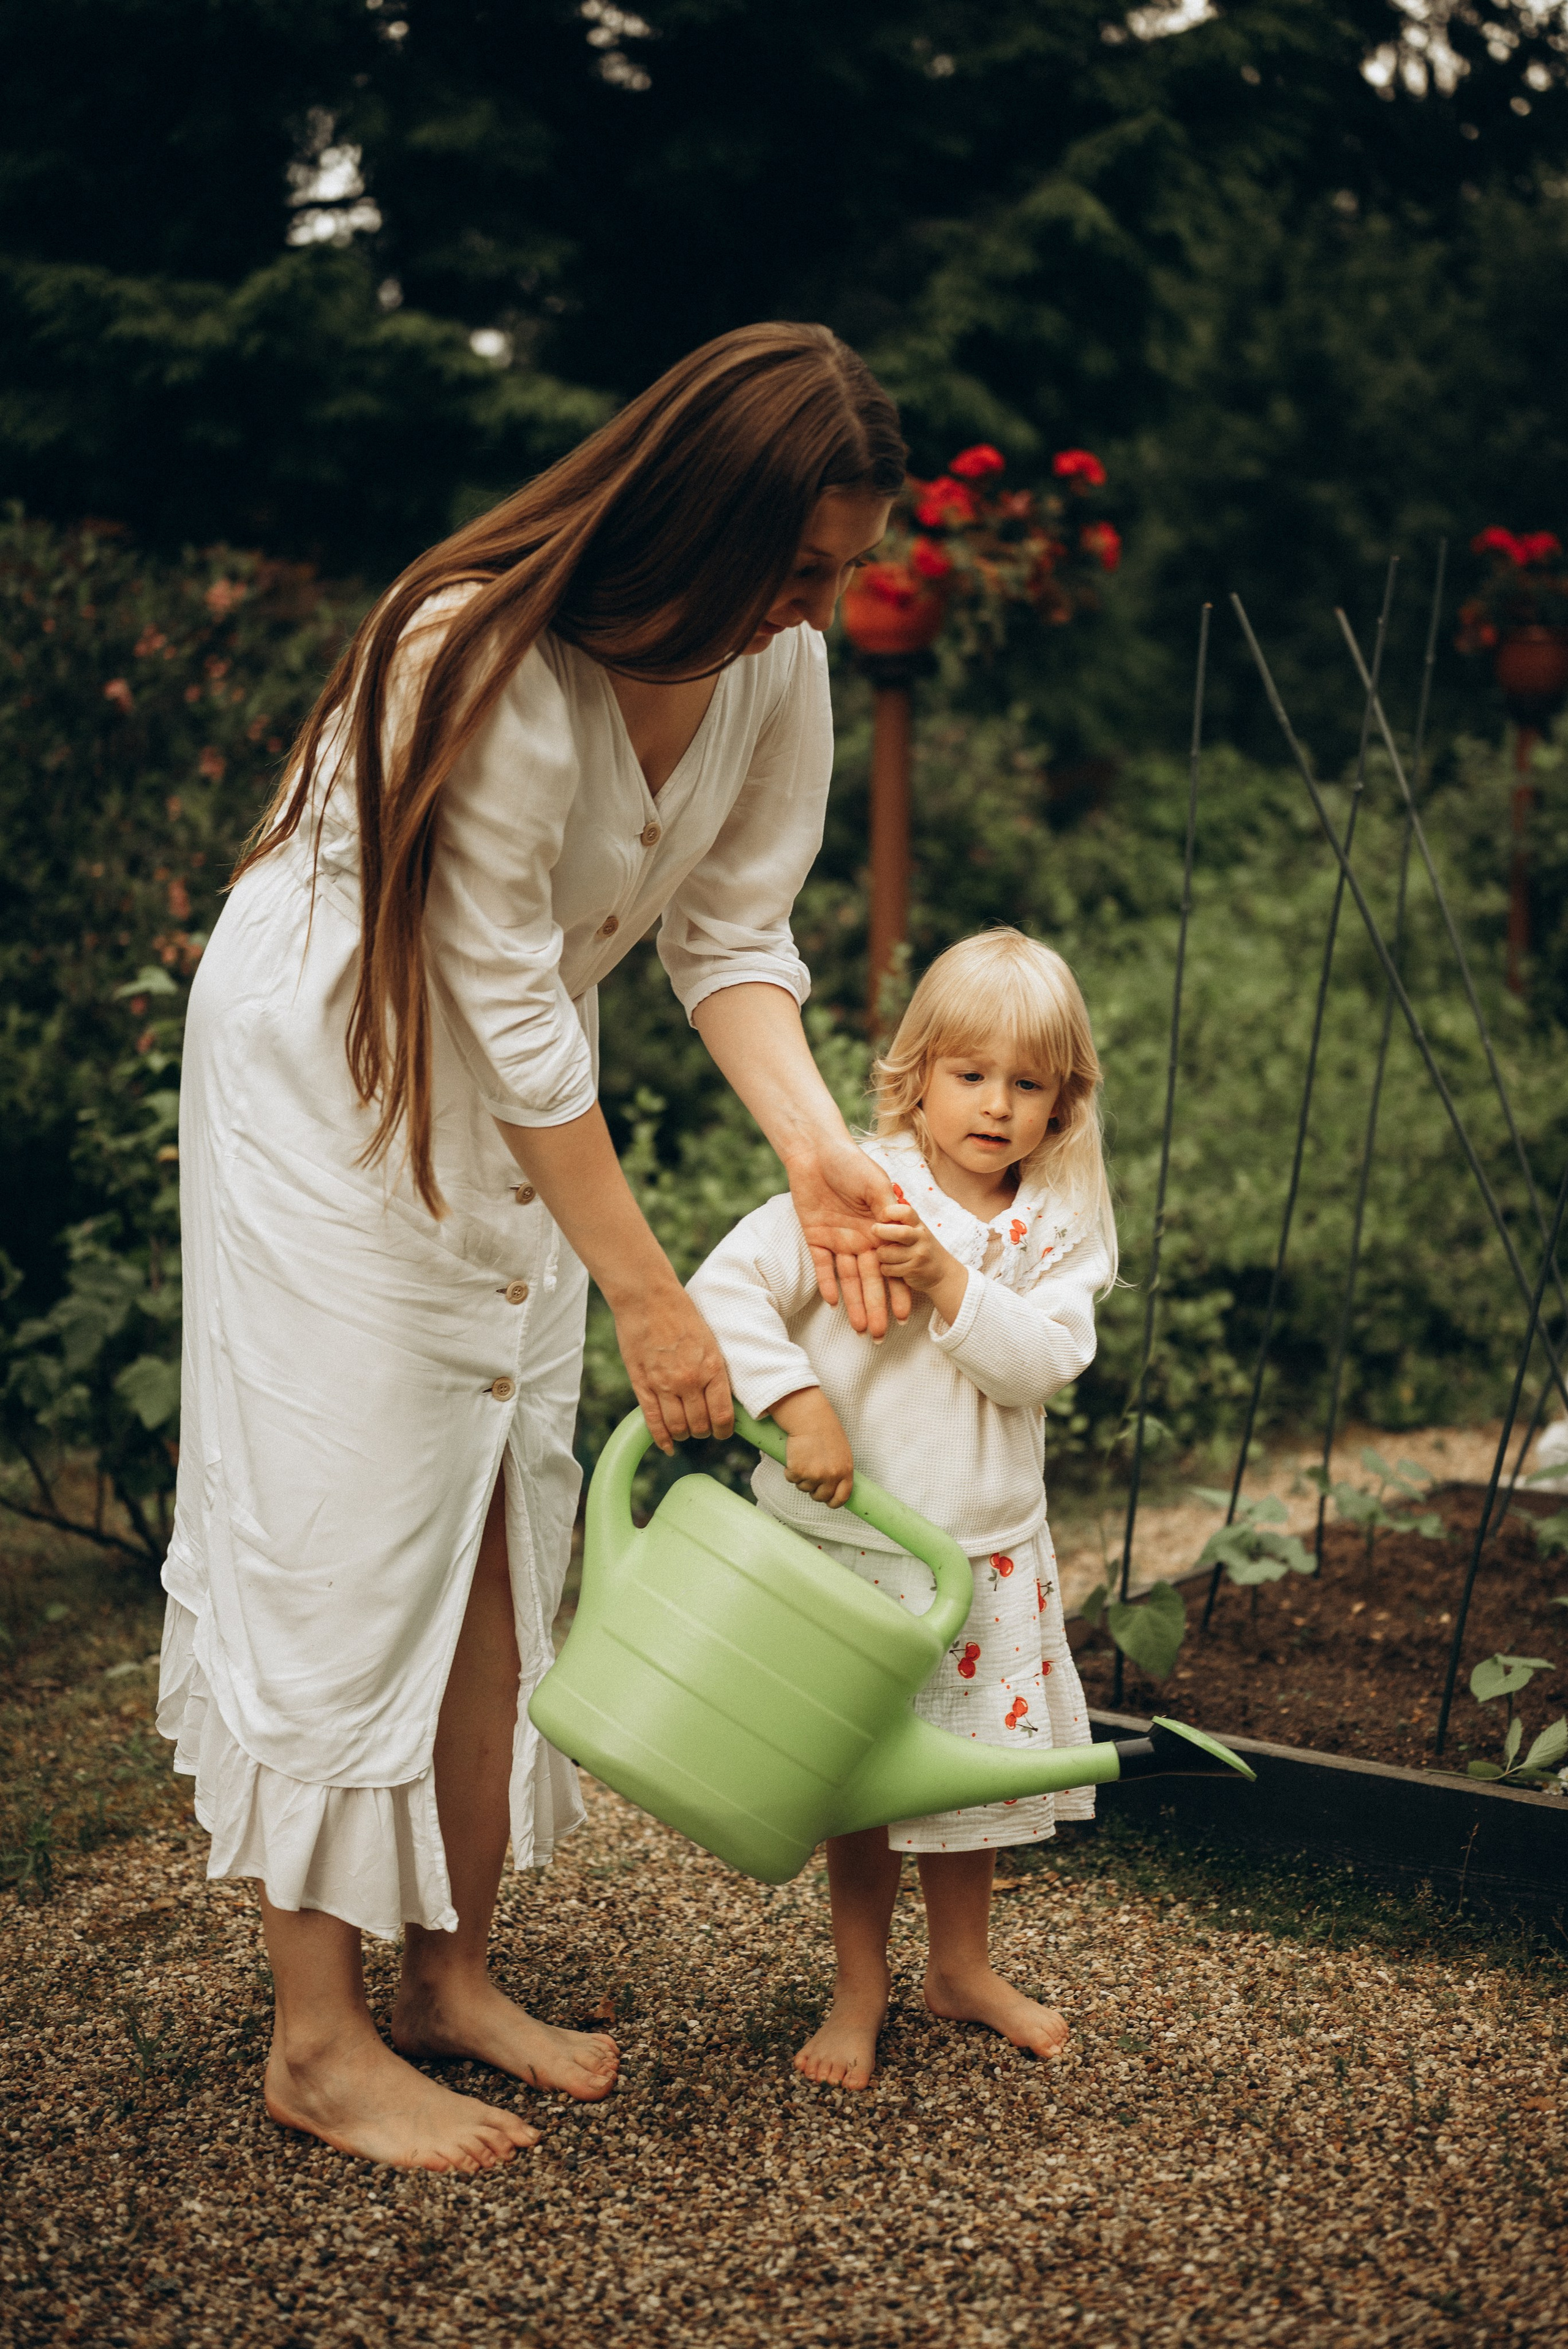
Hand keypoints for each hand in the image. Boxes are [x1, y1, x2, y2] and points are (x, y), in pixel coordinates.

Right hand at [612, 1282, 733, 1455]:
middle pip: (700, 1425)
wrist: (648, 1298)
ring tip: (685, 1431)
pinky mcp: (642, 1384)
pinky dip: (661, 1438)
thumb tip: (719, 1398)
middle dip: (703, 1432)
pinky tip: (667, 1445)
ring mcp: (664, 1384)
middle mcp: (690, 1381)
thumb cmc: (682, 1315)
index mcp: (712, 1368)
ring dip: (683, 1434)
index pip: (723, 1416)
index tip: (722, 1431)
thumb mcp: (709, 1341)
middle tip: (702, 1428)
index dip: (724, 1431)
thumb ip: (713, 1371)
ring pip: (677, 1427)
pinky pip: (653, 1421)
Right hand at [769, 1386, 854, 1509]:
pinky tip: (794, 1456)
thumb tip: (833, 1484)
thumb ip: (839, 1469)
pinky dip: (789, 1470)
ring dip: (801, 1477)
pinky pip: (791, 1479)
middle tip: (809, 1475)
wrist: (809, 1418)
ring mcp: (815, 1475)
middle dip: (813, 1490)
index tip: (828, 1501)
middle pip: (820, 1497)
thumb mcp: (841, 1451)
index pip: (842, 1497)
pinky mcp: (798, 1471)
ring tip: (803, 1458)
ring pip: (803, 1488)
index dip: (833, 1502)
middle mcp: (831, 1475)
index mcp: (845, 1470)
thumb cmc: (824, 1429)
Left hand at [787, 1136, 911, 1339]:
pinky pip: (822, 1266)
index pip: (892, 1266)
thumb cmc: (850, 1163)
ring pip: (847, 1279)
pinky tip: (833, 1304)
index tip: (907, 1315)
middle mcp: (861, 1240)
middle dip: (876, 1308)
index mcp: (879, 1229)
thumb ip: (885, 1206)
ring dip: (854, 1304)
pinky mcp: (815, 1237)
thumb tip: (898, 1225)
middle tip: (882, 1335)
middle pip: (870, 1280)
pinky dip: (827, 1284)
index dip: (899, 1291)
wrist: (816, 1151)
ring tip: (862, 1330)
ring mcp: (838, 1240)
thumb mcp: (874, 1183)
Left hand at [872, 1200, 968, 1324]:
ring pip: (887, 1253)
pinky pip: (888, 1269)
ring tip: (885, 1255)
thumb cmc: (922, 1248)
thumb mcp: (916, 1231)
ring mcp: (918, 1254)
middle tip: (874, 1230)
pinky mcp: (913, 1270)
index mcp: (918, 1224)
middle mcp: (921, 1237)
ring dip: (881, 1255)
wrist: (943, 1274)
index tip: (881, 1216)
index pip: (905, 1211)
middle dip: (881, 1231)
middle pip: (898, 1232)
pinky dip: (885, 1269)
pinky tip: (892, 1268)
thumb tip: (878, 1204)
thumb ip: (901, 1221)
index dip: (889, 1211)